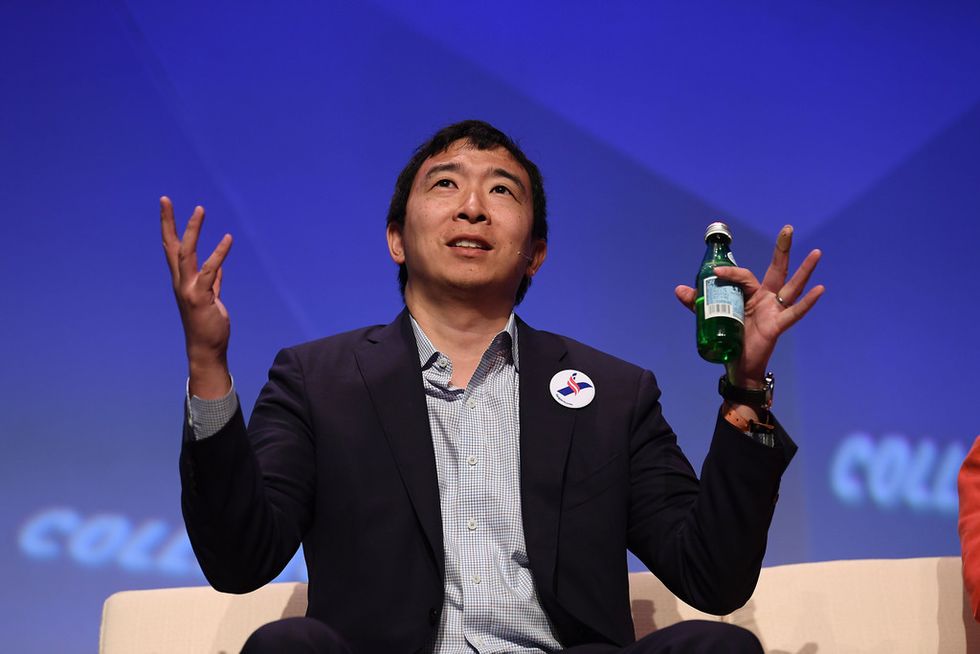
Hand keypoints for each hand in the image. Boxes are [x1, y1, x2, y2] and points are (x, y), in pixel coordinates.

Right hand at [160, 196, 233, 397]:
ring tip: (199, 209)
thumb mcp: (211, 298)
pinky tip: (227, 238)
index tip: (166, 207)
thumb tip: (217, 267)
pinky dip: (219, 253)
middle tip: (164, 199)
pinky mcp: (200, 297)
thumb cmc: (208, 324)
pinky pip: (209, 270)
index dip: (169, 228)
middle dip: (168, 222)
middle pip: (172, 246)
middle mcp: (180, 282)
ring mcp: (188, 289)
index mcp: (182, 280)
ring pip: (187, 254)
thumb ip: (213, 281)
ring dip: (193, 231)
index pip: (172, 249)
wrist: (206, 348)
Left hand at [674, 225, 824, 386]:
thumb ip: (698, 302)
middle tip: (788, 228)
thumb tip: (678, 289)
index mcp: (751, 293)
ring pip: (792, 286)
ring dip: (804, 270)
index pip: (744, 276)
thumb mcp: (711, 316)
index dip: (730, 273)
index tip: (716, 272)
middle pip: (777, 270)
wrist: (737, 364)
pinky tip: (819, 289)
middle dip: (782, 249)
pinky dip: (808, 302)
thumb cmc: (731, 337)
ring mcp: (775, 310)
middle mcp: (766, 298)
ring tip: (817, 252)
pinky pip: (796, 312)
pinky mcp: (778, 325)